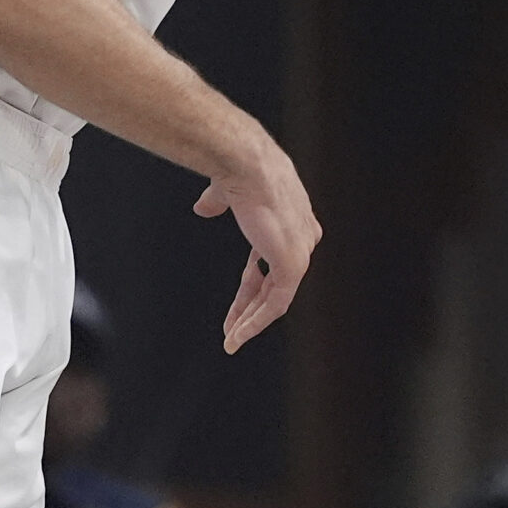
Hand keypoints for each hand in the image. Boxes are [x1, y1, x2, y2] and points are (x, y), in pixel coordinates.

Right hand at [194, 134, 321, 352]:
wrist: (247, 166)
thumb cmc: (238, 170)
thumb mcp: (229, 191)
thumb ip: (220, 202)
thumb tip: (203, 208)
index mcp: (294, 217)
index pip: (273, 258)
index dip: (253, 283)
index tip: (237, 301)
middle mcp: (304, 235)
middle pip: (274, 282)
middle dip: (250, 307)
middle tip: (232, 329)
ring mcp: (301, 251)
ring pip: (275, 298)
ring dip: (251, 322)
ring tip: (230, 341)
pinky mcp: (294, 265)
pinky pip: (275, 304)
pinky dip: (255, 322)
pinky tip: (238, 335)